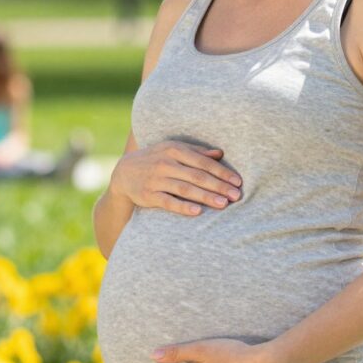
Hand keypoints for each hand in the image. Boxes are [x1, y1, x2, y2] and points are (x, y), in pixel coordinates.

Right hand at [112, 140, 241, 215]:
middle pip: (197, 176)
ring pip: (185, 189)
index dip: (222, 172)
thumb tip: (220, 154)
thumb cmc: (157, 159)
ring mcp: (156, 179)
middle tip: (236, 195)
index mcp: (175, 150)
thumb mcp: (174, 150)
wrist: (125, 172)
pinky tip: (197, 211)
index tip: (238, 182)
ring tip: (223, 204)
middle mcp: (166, 163)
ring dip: (206, 197)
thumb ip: (197, 152)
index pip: (203, 162)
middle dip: (219, 186)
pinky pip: (168, 201)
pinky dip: (183, 206)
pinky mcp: (148, 195)